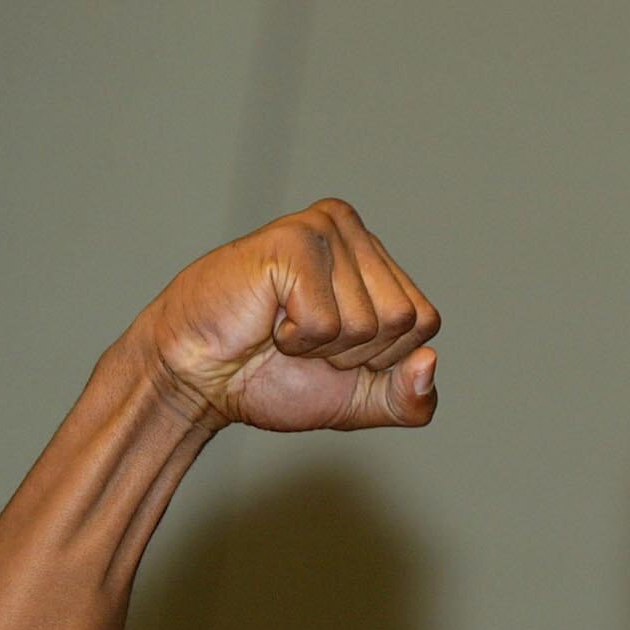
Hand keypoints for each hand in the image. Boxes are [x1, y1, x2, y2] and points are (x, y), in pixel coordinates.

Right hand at [135, 199, 440, 431]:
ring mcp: (325, 230)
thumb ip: (409, 399)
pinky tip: (267, 320)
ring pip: (367, 322)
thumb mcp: (359, 400)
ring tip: (282, 328)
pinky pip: (326, 321)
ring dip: (321, 346)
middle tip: (304, 340)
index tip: (333, 351)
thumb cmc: (272, 379)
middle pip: (402, 320)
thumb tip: (431, 361)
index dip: (383, 357)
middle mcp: (355, 233)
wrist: (197, 380)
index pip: (425, 323)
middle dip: (354, 353)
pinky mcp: (293, 240)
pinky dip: (295, 339)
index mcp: (377, 261)